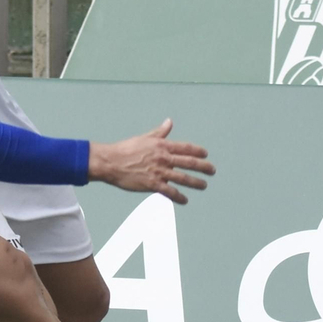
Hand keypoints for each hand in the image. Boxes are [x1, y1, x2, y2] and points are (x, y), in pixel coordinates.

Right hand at [88, 119, 214, 203]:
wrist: (110, 162)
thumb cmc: (126, 149)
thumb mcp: (145, 138)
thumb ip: (160, 132)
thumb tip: (169, 121)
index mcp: (162, 146)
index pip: (185, 148)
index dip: (198, 151)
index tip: (205, 154)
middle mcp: (163, 158)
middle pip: (189, 163)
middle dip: (203, 167)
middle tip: (212, 171)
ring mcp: (158, 172)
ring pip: (182, 178)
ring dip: (195, 183)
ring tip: (204, 185)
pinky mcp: (152, 184)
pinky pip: (170, 191)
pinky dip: (179, 197)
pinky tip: (185, 200)